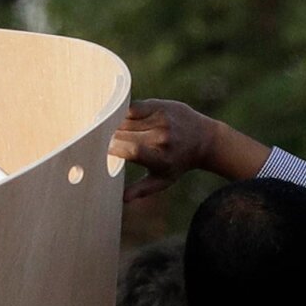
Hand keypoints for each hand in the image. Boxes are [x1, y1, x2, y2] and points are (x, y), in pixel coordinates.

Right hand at [109, 99, 270, 200]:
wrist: (205, 139)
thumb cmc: (178, 163)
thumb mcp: (163, 180)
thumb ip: (142, 190)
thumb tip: (123, 199)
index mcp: (161, 158)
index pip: (130, 150)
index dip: (113, 150)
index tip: (103, 153)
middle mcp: (162, 137)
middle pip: (122, 134)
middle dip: (108, 138)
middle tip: (100, 144)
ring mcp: (161, 119)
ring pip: (124, 120)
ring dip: (114, 126)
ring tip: (112, 133)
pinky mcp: (160, 105)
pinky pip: (131, 108)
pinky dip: (122, 113)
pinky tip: (120, 119)